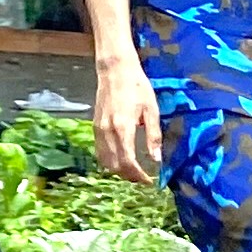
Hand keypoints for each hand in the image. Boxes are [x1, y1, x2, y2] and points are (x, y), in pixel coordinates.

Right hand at [93, 41, 163, 182]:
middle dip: (129, 177)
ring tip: (134, 171)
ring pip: (104, 161)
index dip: (138, 176)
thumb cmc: (137, 87)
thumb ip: (153, 136)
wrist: (115, 70)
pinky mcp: (95, 127)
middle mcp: (107, 132)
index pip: (127, 162)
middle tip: (144, 178)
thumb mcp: (151, 110)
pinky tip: (121, 160)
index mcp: (123, 128)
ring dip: (118, 171)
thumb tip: (157, 160)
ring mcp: (98, 130)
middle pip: (114, 166)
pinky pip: (100, 152)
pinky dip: (109, 161)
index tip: (149, 181)